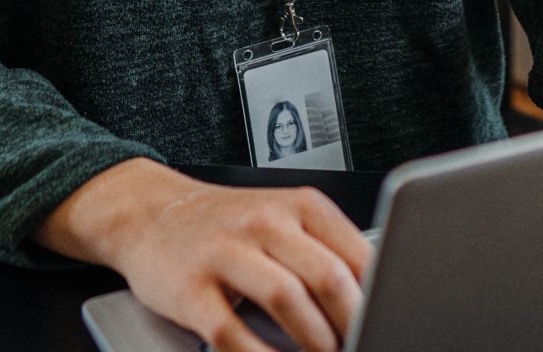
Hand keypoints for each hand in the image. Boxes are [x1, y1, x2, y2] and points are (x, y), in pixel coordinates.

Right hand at [38, 160, 368, 351]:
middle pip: (327, 277)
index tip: (390, 320)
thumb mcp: (284, 220)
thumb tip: (375, 300)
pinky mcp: (191, 288)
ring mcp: (226, 252)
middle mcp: (265, 221)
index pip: (356, 254)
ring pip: (287, 300)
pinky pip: (232, 333)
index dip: (380, 297)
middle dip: (353, 326)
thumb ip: (325, 253)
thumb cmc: (228, 224)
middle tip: (359, 346)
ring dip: (314, 343)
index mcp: (299, 205)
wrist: (151, 211)